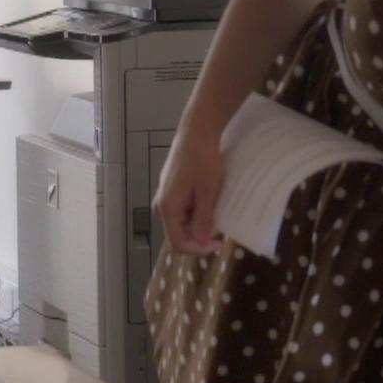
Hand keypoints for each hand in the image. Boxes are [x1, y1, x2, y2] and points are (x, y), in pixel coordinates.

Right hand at [154, 133, 223, 255]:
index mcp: (167, 208)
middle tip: (221, 232)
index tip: (218, 244)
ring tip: (217, 216)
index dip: (198, 249)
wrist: (197, 132)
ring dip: (199, 225)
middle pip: (178, 234)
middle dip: (199, 238)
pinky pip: (182, 211)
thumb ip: (203, 220)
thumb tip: (202, 243)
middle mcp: (161, 205)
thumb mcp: (207, 192)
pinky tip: (210, 204)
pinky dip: (196, 213)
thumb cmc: (203, 160)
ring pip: (181, 223)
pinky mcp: (171, 190)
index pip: (178, 243)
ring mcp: (165, 196)